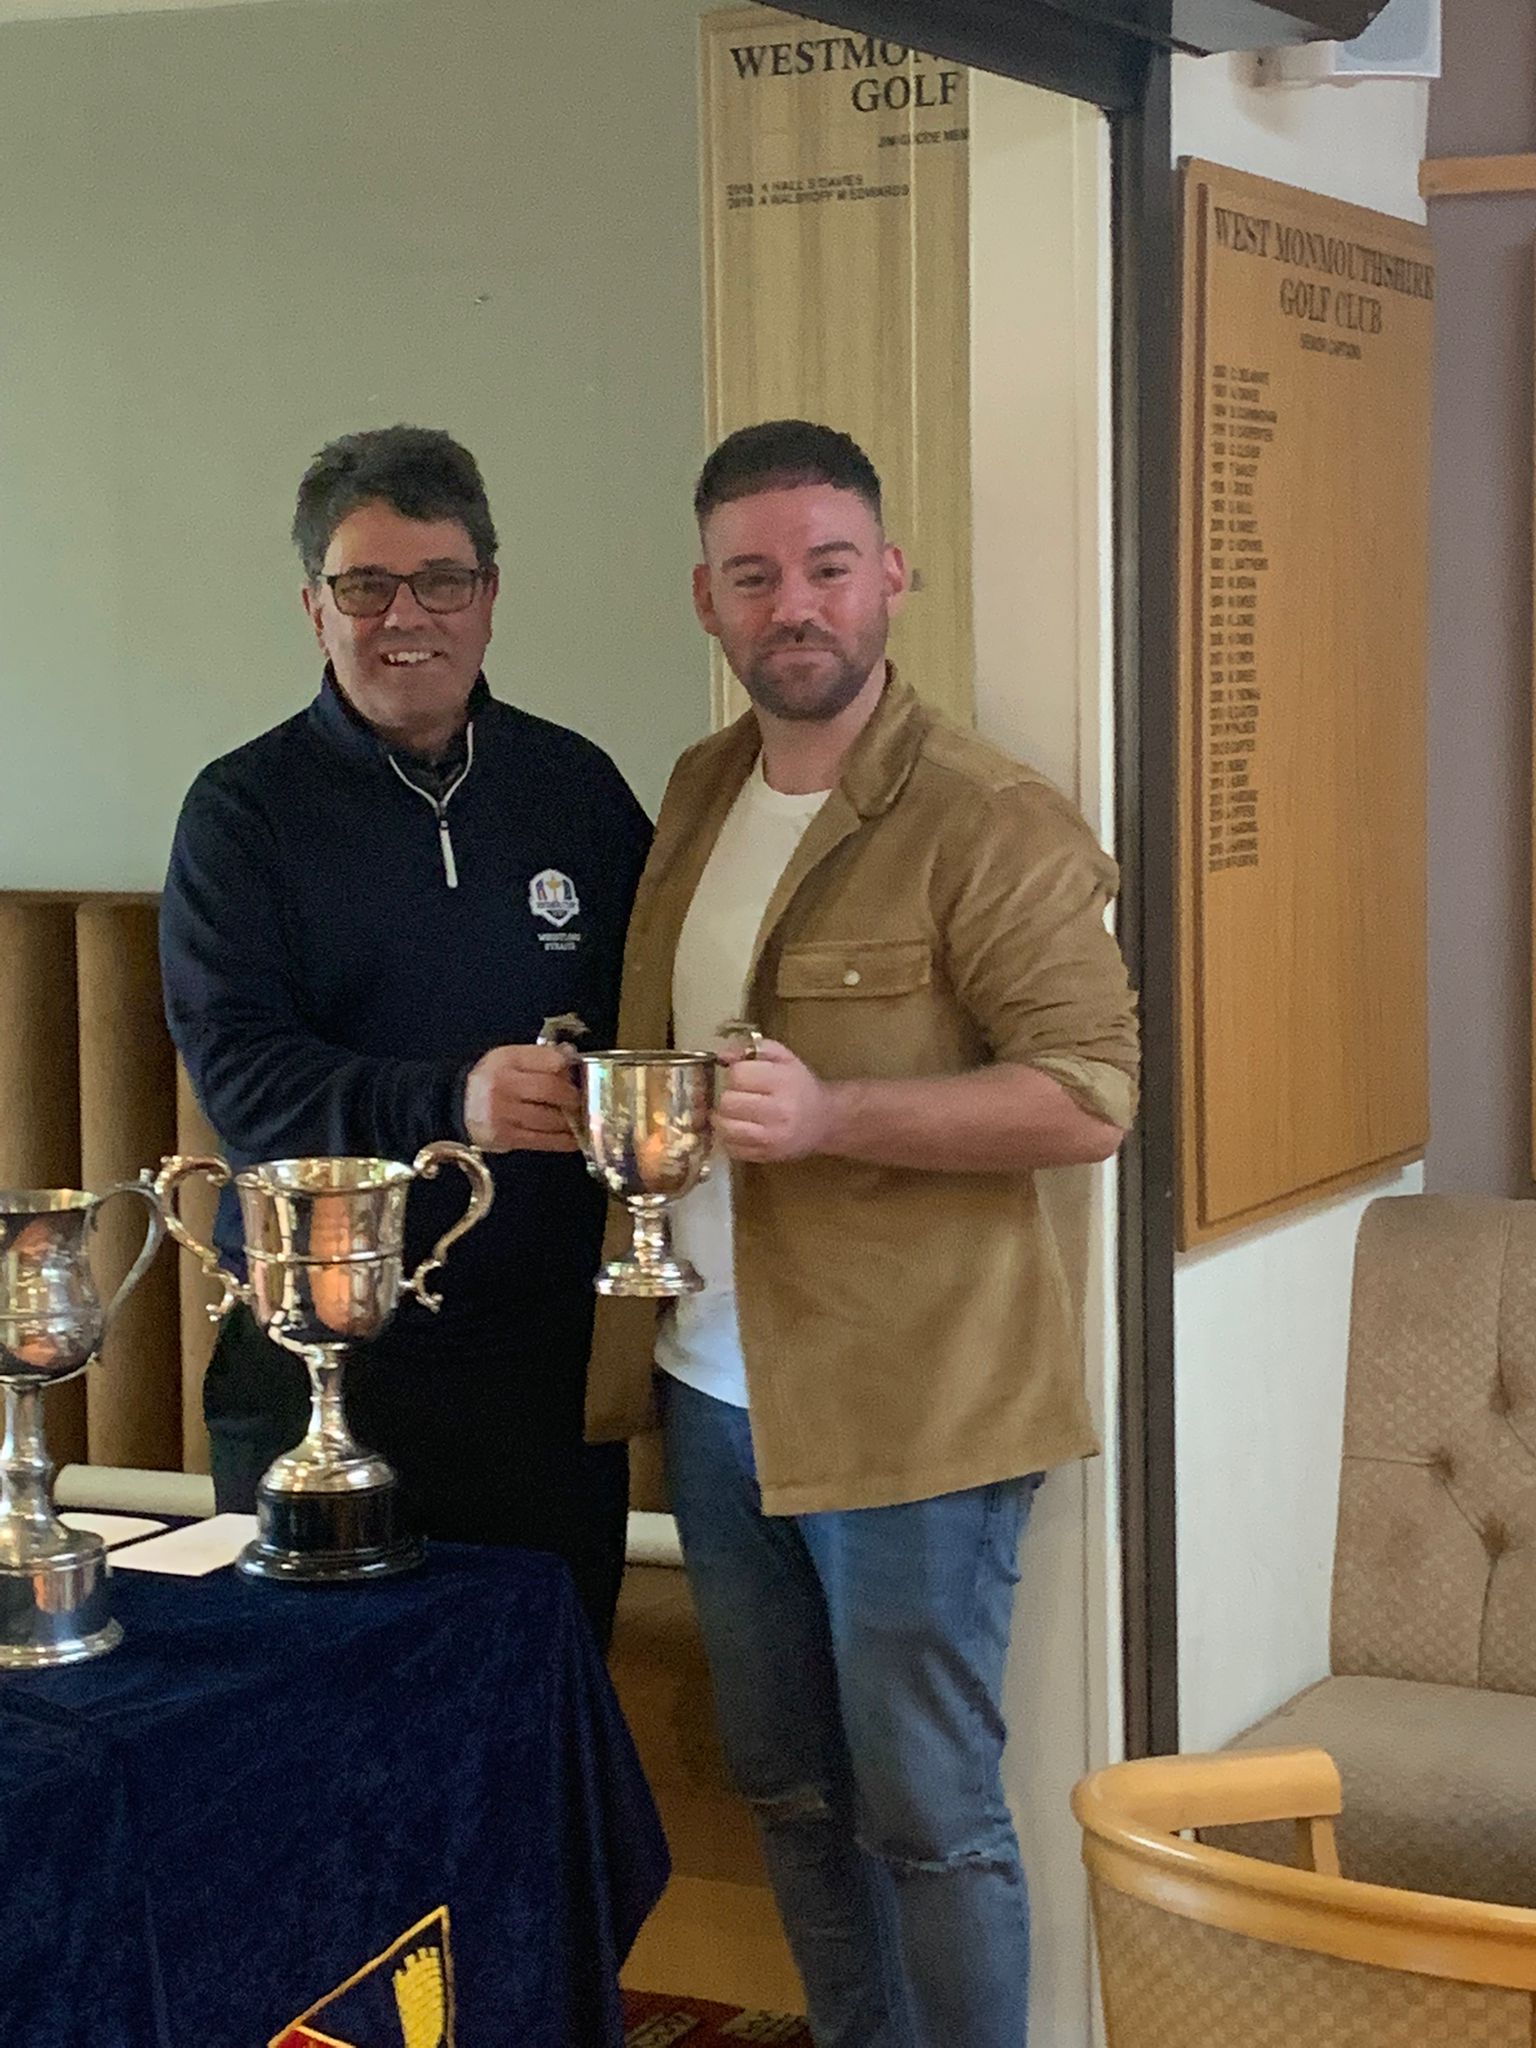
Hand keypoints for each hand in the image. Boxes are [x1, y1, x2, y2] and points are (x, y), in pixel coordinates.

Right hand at [463, 1043, 581, 1152]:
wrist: (456, 1105)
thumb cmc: (491, 1080)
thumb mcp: (510, 1059)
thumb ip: (541, 1057)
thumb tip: (572, 1055)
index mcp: (506, 1059)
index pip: (550, 1060)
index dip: (570, 1068)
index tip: (580, 1074)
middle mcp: (502, 1084)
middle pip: (551, 1090)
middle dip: (573, 1097)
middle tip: (582, 1101)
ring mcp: (502, 1113)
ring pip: (549, 1118)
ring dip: (571, 1121)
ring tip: (580, 1119)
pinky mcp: (504, 1137)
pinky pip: (541, 1140)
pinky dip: (562, 1141)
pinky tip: (573, 1138)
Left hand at [715, 1038, 837, 1162]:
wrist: (825, 1121)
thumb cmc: (801, 1086)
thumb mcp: (785, 1058)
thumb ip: (754, 1049)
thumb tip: (723, 1056)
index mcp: (783, 1082)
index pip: (738, 1075)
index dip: (737, 1074)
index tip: (745, 1078)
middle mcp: (778, 1111)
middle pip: (728, 1101)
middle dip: (729, 1096)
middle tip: (739, 1097)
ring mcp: (770, 1138)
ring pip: (725, 1126)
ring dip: (724, 1118)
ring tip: (735, 1114)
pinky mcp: (764, 1156)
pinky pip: (730, 1147)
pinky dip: (729, 1138)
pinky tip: (739, 1129)